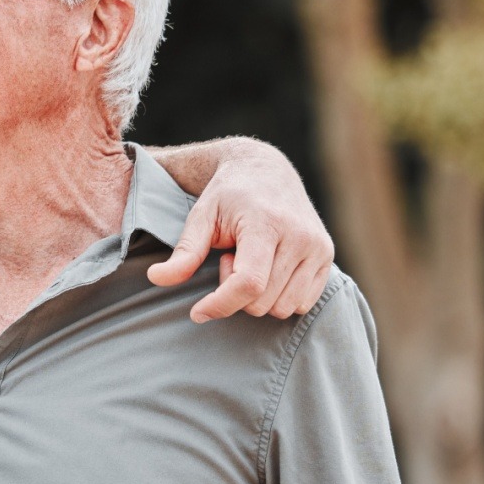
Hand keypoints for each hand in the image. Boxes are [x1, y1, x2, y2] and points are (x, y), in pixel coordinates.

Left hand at [147, 148, 332, 321]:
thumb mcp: (200, 216)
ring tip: (249, 261)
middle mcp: (300, 237)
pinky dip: (279, 297)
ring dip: (257, 296)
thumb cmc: (228, 195)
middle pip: (262, 301)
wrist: (267, 171)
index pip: (248, 282)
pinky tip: (268, 268)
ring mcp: (318, 248)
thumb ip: (184, 251)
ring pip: (283, 308)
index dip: (221, 304)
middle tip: (229, 258)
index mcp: (267, 223)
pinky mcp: (327, 257)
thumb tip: (156, 279)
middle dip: (235, 292)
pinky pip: (301, 303)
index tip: (197, 312)